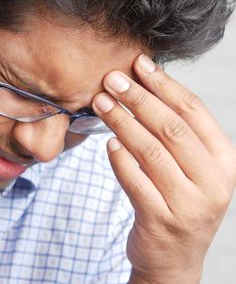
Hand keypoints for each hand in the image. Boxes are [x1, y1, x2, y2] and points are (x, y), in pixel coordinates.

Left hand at [92, 54, 235, 283]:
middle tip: (111, 79)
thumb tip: (143, 86)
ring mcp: (188, 204)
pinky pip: (134, 181)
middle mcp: (212, 181)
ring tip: (100, 103)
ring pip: (150, 152)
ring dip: (122, 122)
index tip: (139, 63)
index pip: (194, 112)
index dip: (165, 84)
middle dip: (137, 98)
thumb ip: (177, 135)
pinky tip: (107, 143)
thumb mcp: (192, 169)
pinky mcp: (160, 220)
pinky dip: (119, 159)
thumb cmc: (179, 202)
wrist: (174, 259)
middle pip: (171, 127)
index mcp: (223, 160)